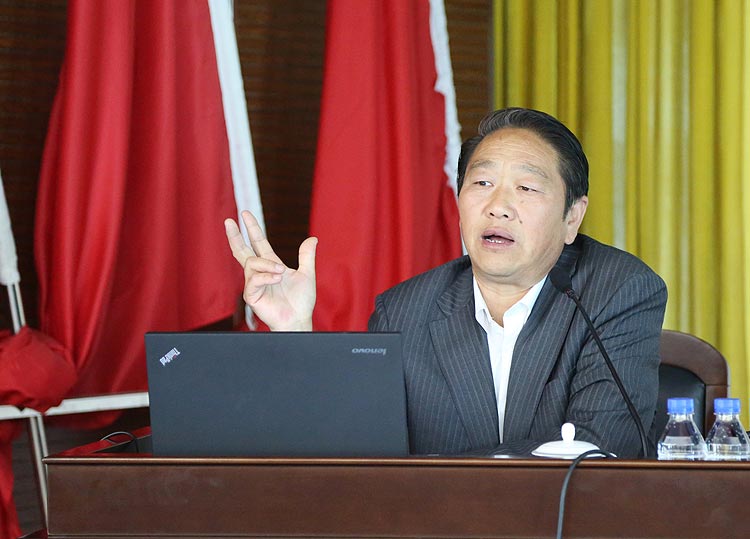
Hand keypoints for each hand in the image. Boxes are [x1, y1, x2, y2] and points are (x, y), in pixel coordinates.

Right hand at [224, 211, 316, 330]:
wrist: (299, 319)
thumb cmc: (301, 301)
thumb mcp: (307, 274)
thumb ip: (306, 256)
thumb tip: (313, 239)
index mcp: (271, 265)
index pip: (258, 243)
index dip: (252, 229)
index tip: (245, 214)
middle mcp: (259, 273)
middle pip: (242, 251)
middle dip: (235, 236)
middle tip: (228, 221)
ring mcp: (253, 284)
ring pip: (252, 263)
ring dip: (267, 265)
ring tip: (281, 273)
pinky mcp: (251, 295)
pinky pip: (253, 280)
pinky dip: (266, 277)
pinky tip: (276, 280)